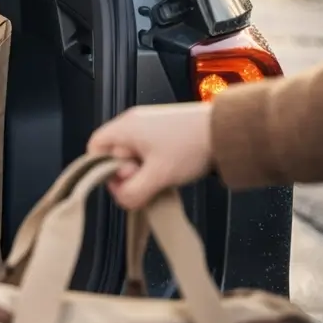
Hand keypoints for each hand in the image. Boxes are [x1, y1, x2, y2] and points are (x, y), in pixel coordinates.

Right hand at [86, 103, 213, 209]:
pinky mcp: (166, 129)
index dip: (102, 168)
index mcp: (125, 127)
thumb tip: (123, 201)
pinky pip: (149, 150)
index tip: (122, 181)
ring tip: (163, 175)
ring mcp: (151, 123)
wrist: (228, 130)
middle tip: (147, 180)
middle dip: (128, 172)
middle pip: (114, 153)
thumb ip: (133, 193)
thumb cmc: (191, 146)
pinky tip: (170, 170)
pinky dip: (155, 163)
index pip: (95, 147)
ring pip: (134, 154)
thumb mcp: (158, 176)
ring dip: (144, 170)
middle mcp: (134, 121)